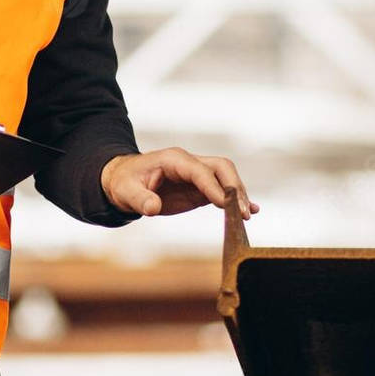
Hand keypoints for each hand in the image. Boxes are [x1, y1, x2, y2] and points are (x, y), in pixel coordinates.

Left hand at [100, 148, 255, 218]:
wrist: (124, 181)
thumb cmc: (125, 183)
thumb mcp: (126, 192)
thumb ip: (140, 199)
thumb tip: (152, 208)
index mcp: (174, 159)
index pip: (201, 171)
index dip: (215, 187)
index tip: (227, 206)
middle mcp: (189, 163)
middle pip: (221, 167)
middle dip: (234, 187)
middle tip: (242, 212)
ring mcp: (196, 175)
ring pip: (226, 177)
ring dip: (238, 194)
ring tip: (248, 215)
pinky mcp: (199, 188)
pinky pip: (222, 190)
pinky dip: (235, 200)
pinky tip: (250, 211)